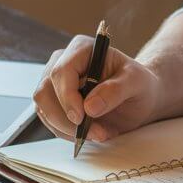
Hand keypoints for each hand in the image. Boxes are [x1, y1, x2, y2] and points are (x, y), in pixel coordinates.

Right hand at [33, 35, 161, 143]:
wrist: (138, 97)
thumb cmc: (138, 83)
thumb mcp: (137, 82)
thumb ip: (116, 90)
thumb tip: (90, 106)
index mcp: (82, 49)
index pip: (61, 71)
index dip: (67, 96)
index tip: (81, 118)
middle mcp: (63, 62)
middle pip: (45, 91)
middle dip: (65, 118)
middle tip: (93, 133)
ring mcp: (55, 83)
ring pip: (44, 108)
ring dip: (66, 129)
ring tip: (98, 133)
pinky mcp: (54, 102)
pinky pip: (50, 121)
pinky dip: (67, 133)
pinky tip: (90, 133)